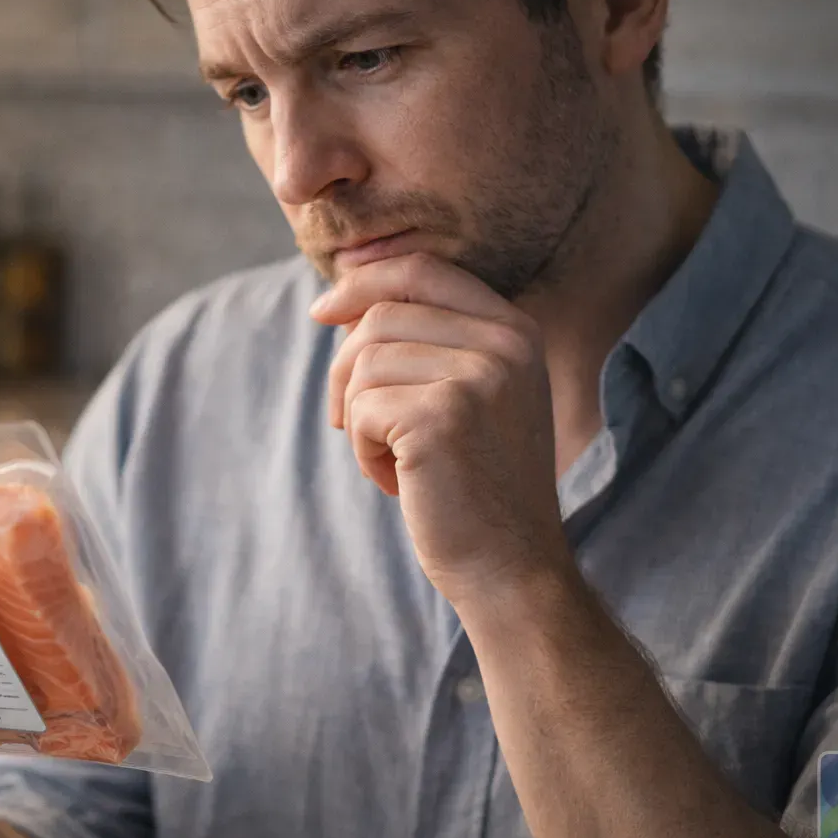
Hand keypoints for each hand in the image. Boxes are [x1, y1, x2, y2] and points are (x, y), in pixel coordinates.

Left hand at [310, 253, 573, 601]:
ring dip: (358, 419)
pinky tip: (398, 481)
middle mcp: (505, 343)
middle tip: (350, 425)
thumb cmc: (477, 486)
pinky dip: (362, 449)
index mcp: (515, 330)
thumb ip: (428, 342)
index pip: (421, 270)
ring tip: (394, 460)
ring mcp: (478, 377)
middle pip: (380, 318)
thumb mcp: (472, 397)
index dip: (362, 283)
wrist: (511, 567)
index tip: (322, 313)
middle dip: (346, 371)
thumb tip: (342, 302)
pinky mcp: (443, 417)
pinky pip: (361, 410)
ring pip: (364, 364)